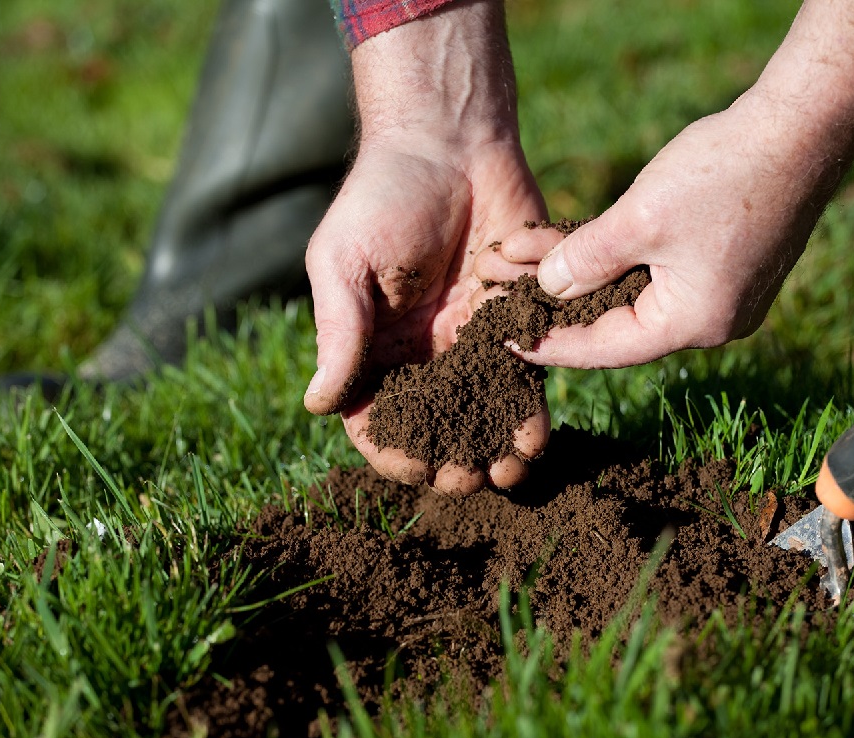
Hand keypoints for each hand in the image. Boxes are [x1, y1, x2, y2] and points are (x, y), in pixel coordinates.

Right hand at [302, 1, 549, 495]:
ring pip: (484, 412)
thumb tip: (317, 406)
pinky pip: (524, 375)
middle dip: (451, 461)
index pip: (374, 418)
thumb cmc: (381, 196)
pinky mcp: (515, 320)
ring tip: (512, 470)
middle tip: (469, 480)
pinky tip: (537, 432)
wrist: (449, 141)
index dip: (392, 450)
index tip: (415, 466)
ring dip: (495, 447)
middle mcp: (420, 352)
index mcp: (371, 347)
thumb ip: (338, 333)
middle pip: (435, 427)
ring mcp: (470, 339)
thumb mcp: (343, 263)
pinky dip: (530, 408)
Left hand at [477, 0, 853, 368]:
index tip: (504, 339)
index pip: (604, 349)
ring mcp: (724, 294)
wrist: (801, 128)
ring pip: (634, 293)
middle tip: (505, 297)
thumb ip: (585, 260)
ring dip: (584, 274)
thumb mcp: (639, 220)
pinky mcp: (727, 264)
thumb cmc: (724, 173)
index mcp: (693, 324)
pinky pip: (658, 273)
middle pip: (617, 323)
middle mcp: (712, 322)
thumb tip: (547, 289)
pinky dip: (618, 259)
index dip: (550, 342)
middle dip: (559, 303)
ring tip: (528, 261)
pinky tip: (577, 244)